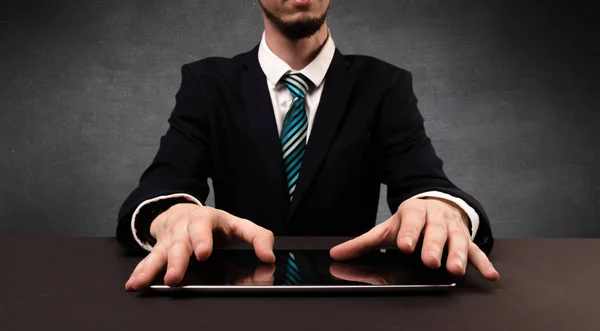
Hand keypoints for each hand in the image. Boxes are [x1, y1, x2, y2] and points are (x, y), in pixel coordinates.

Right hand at [125, 203, 275, 290]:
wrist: (182, 213)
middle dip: (176, 261)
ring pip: (158, 254)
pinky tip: (133, 284)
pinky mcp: (157, 251)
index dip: (202, 240)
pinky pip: (147, 261)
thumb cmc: (215, 224)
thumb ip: (258, 238)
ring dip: (150, 269)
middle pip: (178, 245)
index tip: (203, 252)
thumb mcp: (239, 226)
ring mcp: (168, 241)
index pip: (202, 228)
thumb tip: (268, 257)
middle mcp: (183, 230)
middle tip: (174, 278)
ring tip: (143, 283)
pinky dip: (139, 272)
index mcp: (203, 220)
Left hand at [330, 198, 499, 280]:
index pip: (411, 222)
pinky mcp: (466, 239)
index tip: (405, 245)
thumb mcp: (387, 228)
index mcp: (414, 213)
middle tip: (430, 260)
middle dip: (433, 245)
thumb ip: (363, 242)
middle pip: (435, 232)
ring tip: (456, 269)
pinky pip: (477, 250)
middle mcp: (436, 219)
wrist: (438, 202)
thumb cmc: (410, 220)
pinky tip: (490, 275)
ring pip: (457, 241)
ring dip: (458, 254)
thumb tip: (337, 254)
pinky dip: (484, 262)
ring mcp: (453, 229)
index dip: (409, 233)